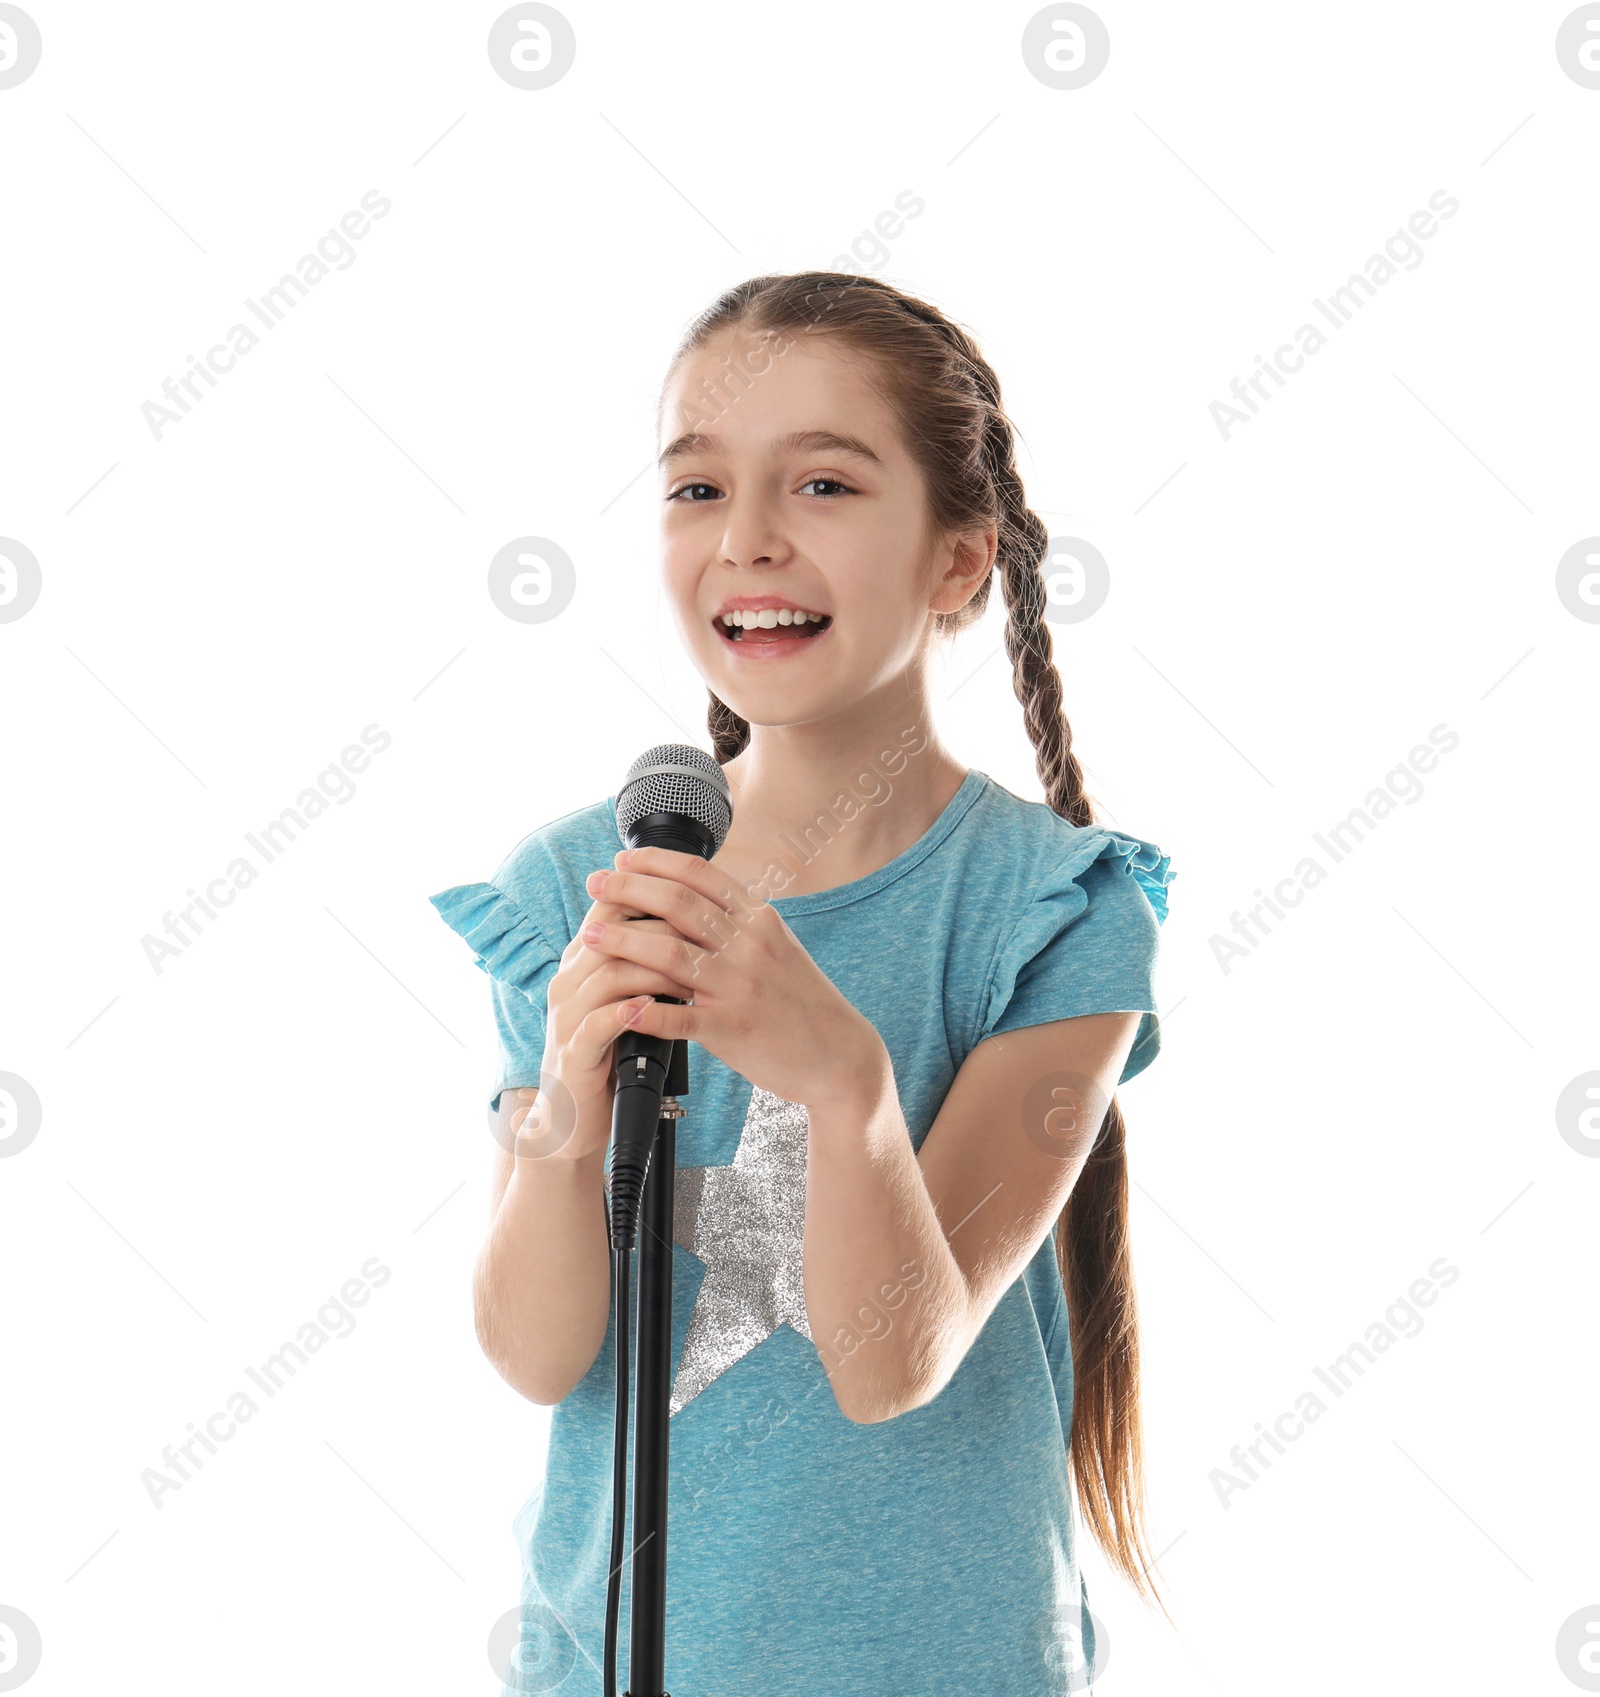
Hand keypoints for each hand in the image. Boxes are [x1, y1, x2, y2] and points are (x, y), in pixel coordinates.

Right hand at [531, 888, 700, 1162]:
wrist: (572, 1117)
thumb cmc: (609, 1054)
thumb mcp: (623, 1000)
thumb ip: (642, 964)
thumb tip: (689, 928)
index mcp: (581, 961)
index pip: (610, 908)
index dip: (649, 895)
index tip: (695, 899)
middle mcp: (569, 980)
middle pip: (612, 932)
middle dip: (662, 929)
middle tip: (704, 936)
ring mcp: (567, 1015)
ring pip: (609, 974)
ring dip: (655, 971)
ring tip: (692, 977)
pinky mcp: (573, 1052)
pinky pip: (597, 1024)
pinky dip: (629, 1013)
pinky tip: (654, 1009)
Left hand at [581, 846, 888, 1111]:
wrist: (839, 1053)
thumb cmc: (800, 1000)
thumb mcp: (776, 946)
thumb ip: (737, 921)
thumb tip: (693, 895)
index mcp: (758, 919)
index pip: (701, 876)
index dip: (657, 863)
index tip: (623, 859)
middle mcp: (749, 944)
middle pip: (678, 904)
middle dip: (629, 890)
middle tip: (595, 884)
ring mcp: (740, 986)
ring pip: (670, 954)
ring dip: (623, 941)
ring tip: (590, 935)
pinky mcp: (733, 1027)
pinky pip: (681, 1018)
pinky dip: (647, 1013)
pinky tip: (619, 1009)